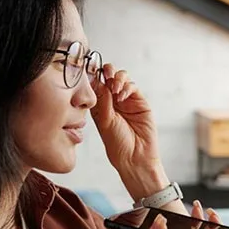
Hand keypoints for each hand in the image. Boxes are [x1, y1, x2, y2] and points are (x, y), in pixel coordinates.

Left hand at [90, 64, 165, 197]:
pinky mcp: (140, 102)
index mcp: (100, 106)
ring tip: (114, 88)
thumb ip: (102, 100)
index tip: (88, 70)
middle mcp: (113, 101)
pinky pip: (133, 87)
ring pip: (122, 79)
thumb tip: (98, 80)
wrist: (135, 157)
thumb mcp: (104, 121)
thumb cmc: (118, 145)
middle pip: (109, 77)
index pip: (96, 85)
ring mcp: (127, 101)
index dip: (93, 76)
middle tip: (103, 73)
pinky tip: (122, 96)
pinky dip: (127, 87)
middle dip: (106, 71)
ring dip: (117, 78)